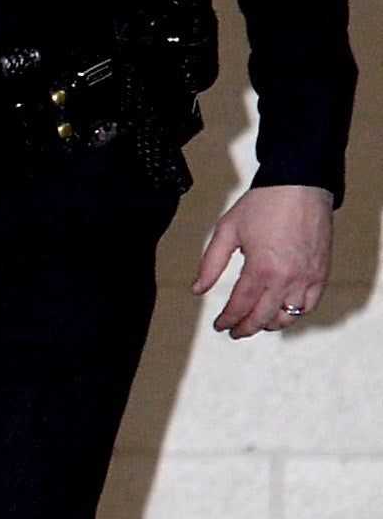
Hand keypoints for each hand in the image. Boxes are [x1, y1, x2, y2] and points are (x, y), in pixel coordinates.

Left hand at [192, 184, 332, 337]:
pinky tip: (281, 313)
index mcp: (261, 268)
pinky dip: (295, 313)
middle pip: (263, 317)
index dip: (227, 319)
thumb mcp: (227, 230)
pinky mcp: (321, 273)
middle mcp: (287, 278)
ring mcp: (307, 277)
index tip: (219, 326)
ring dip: (270, 324)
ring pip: (289, 316)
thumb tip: (196, 290)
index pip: (241, 305)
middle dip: (246, 328)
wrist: (300, 186)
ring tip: (255, 323)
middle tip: (233, 331)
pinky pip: (309, 305)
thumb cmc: (261, 205)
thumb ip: (210, 264)